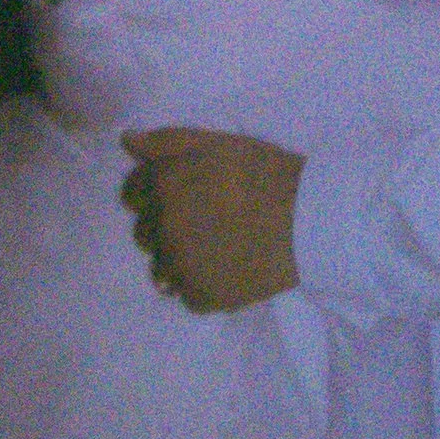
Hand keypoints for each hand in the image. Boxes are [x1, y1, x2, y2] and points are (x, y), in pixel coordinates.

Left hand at [119, 128, 302, 311]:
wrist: (312, 221)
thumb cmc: (267, 173)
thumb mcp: (219, 142)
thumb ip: (167, 141)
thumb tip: (127, 141)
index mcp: (163, 186)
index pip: (131, 193)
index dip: (155, 191)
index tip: (183, 193)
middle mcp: (163, 228)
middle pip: (143, 232)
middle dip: (165, 225)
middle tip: (206, 220)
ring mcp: (180, 267)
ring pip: (161, 267)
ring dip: (179, 259)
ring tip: (216, 248)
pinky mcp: (201, 297)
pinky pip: (187, 293)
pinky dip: (202, 284)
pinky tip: (228, 268)